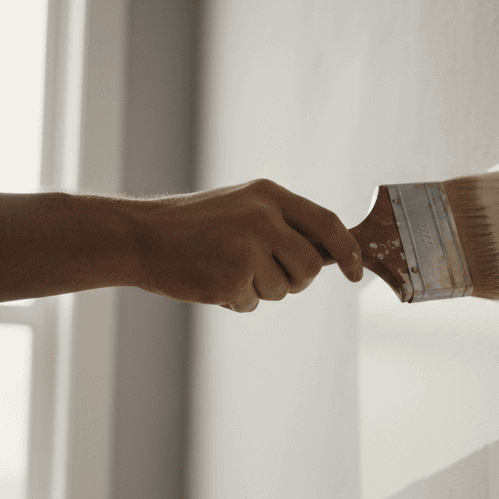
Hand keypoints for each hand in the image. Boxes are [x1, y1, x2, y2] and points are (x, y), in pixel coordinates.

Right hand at [129, 179, 361, 311]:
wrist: (143, 237)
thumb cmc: (195, 227)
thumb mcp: (243, 207)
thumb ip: (284, 224)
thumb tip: (333, 253)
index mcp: (269, 195)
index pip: (327, 223)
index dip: (348, 251)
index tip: (355, 272)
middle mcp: (263, 218)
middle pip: (309, 266)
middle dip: (295, 280)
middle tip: (264, 273)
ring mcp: (248, 248)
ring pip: (283, 290)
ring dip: (259, 290)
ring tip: (226, 268)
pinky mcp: (231, 278)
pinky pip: (252, 303)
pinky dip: (235, 300)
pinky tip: (212, 279)